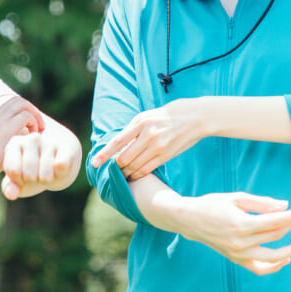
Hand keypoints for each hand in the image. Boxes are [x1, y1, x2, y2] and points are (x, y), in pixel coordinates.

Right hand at [0, 97, 44, 187]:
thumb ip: (2, 145)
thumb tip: (16, 147)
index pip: (9, 104)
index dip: (23, 111)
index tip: (30, 125)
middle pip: (17, 100)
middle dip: (31, 109)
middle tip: (39, 124)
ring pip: (22, 104)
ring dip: (34, 115)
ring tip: (38, 130)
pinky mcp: (6, 128)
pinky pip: (26, 116)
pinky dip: (34, 124)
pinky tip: (32, 137)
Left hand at [1, 120, 81, 199]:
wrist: (62, 158)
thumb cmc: (35, 169)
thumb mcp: (19, 179)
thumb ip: (9, 187)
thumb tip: (11, 194)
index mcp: (15, 143)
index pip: (13, 171)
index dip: (18, 180)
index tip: (23, 174)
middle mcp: (32, 138)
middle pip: (29, 176)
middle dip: (33, 181)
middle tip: (38, 173)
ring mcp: (51, 141)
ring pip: (45, 176)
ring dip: (47, 180)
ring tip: (48, 171)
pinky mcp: (68, 148)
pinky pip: (60, 168)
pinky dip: (60, 175)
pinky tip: (60, 168)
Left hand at [90, 98, 204, 179]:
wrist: (195, 117)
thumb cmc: (168, 115)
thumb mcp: (148, 115)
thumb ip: (134, 128)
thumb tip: (119, 144)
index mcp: (140, 122)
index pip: (117, 141)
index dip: (104, 154)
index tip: (95, 162)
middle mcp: (148, 135)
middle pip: (124, 158)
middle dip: (116, 167)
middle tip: (110, 170)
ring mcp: (157, 146)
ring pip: (134, 166)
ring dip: (125, 173)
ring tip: (120, 175)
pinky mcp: (166, 155)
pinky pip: (146, 170)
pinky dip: (137, 174)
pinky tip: (133, 176)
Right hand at [177, 191, 290, 274]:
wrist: (190, 220)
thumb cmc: (213, 204)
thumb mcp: (236, 198)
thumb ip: (262, 203)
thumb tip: (285, 206)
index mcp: (241, 224)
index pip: (274, 222)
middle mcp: (241, 242)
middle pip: (275, 236)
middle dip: (290, 226)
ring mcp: (238, 254)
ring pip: (271, 257)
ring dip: (290, 251)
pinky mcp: (236, 259)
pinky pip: (259, 269)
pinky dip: (274, 266)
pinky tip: (285, 258)